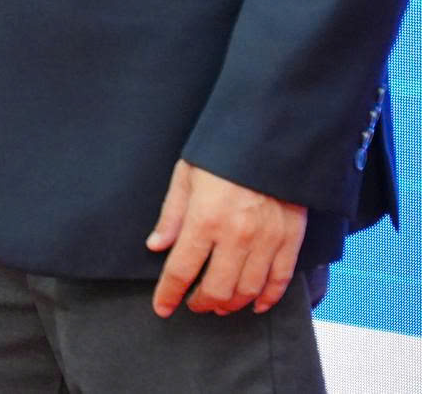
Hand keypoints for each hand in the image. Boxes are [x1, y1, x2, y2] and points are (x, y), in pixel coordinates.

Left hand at [147, 159, 306, 316]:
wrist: (270, 140)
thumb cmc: (222, 154)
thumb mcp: (186, 176)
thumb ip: (172, 215)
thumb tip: (156, 245)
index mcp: (204, 220)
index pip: (181, 270)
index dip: (169, 294)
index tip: (162, 307)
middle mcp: (236, 237)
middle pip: (216, 288)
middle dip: (201, 303)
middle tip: (193, 304)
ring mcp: (266, 241)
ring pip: (248, 290)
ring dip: (232, 304)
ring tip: (220, 305)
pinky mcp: (290, 240)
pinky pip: (280, 280)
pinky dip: (268, 298)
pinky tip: (256, 304)